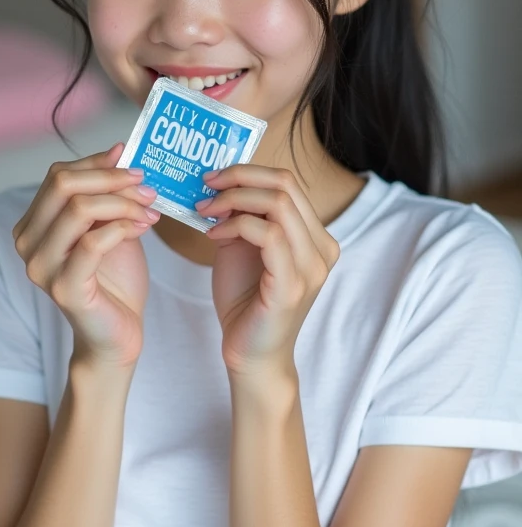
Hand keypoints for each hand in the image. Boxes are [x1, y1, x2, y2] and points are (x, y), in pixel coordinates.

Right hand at [12, 143, 160, 369]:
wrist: (117, 333)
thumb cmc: (113, 278)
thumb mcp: (109, 224)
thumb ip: (106, 193)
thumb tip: (118, 148)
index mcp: (32, 224)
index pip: (58, 175)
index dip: (98, 164)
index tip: (134, 165)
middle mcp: (27, 243)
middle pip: (64, 184)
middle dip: (111, 179)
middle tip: (147, 187)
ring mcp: (41, 267)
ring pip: (79, 209)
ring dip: (123, 203)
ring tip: (150, 211)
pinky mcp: (64, 288)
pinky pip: (94, 242)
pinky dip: (123, 227)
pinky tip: (142, 229)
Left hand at [194, 165, 339, 377]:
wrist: (251, 355)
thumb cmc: (246, 302)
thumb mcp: (243, 248)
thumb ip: (242, 217)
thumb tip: (222, 184)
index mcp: (315, 236)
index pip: (288, 182)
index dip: (248, 171)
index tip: (213, 178)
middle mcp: (322, 248)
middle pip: (285, 185)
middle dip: (240, 177)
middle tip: (206, 185)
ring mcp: (312, 267)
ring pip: (278, 205)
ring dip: (234, 200)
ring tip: (206, 211)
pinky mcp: (292, 285)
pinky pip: (268, 236)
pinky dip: (236, 226)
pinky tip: (213, 235)